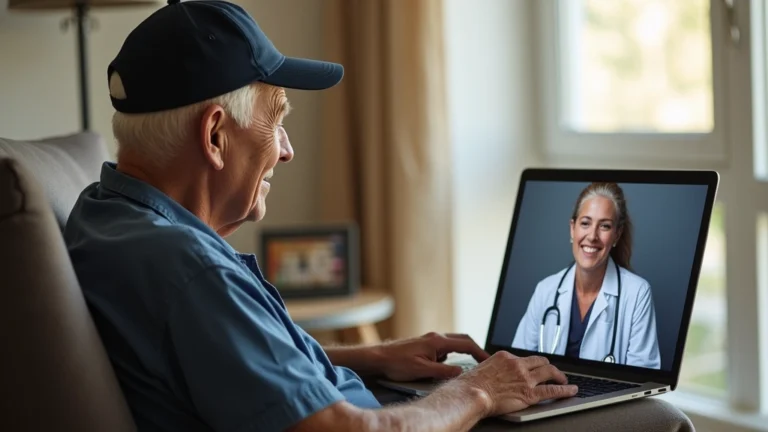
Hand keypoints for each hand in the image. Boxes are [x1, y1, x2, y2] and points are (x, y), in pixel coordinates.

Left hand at [377, 332, 489, 381]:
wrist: (379, 357)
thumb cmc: (397, 363)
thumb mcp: (422, 371)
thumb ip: (444, 371)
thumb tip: (461, 372)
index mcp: (437, 341)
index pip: (466, 344)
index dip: (480, 353)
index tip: (489, 361)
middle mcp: (435, 337)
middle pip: (462, 340)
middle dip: (475, 350)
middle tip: (484, 361)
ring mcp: (430, 340)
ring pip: (453, 344)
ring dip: (462, 353)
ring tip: (467, 367)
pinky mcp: (425, 345)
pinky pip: (443, 348)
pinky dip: (451, 356)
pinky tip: (446, 367)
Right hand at [455, 351, 577, 416]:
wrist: (472, 394)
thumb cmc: (472, 385)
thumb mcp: (483, 368)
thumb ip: (495, 369)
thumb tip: (497, 374)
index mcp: (506, 357)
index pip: (525, 358)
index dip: (533, 365)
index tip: (536, 368)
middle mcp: (518, 364)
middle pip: (541, 362)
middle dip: (549, 368)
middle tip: (554, 374)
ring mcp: (525, 378)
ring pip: (550, 372)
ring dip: (560, 376)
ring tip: (565, 381)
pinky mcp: (529, 393)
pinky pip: (552, 390)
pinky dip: (565, 390)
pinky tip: (571, 390)